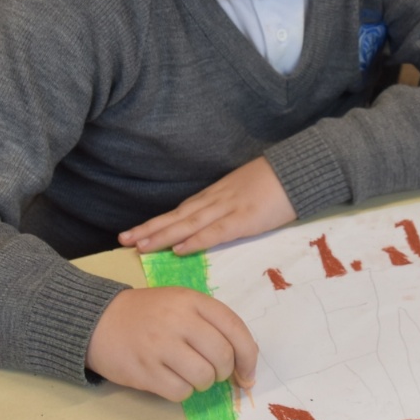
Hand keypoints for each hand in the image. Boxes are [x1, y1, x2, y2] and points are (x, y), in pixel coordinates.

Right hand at [86, 287, 257, 400]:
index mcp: (192, 300)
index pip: (236, 330)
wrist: (99, 321)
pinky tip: (170, 379)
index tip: (247, 373)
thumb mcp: (181, 303)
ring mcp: (160, 346)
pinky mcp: (145, 371)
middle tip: (213, 372)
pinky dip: (182, 391)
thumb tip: (243, 365)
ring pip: (204, 377)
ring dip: (203, 383)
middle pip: (222, 357)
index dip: (248, 356)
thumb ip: (212, 325)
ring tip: (189, 373)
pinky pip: (180, 392)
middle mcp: (178, 320)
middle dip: (224, 372)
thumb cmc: (148, 314)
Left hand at [118, 157, 295, 255]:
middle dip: (149, 229)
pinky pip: (216, 232)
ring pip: (188, 224)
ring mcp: (228, 209)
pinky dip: (196, 241)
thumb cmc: (274, 182)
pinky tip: (179, 249)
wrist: (296, 170)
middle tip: (123, 239)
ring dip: (163, 235)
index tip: (134, 232)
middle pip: (176, 217)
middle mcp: (214, 201)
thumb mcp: (242, 191)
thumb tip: (209, 221)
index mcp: (214, 196)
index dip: (156, 223)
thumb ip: (225, 205)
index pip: (179, 212)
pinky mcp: (244, 219)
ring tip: (140, 246)